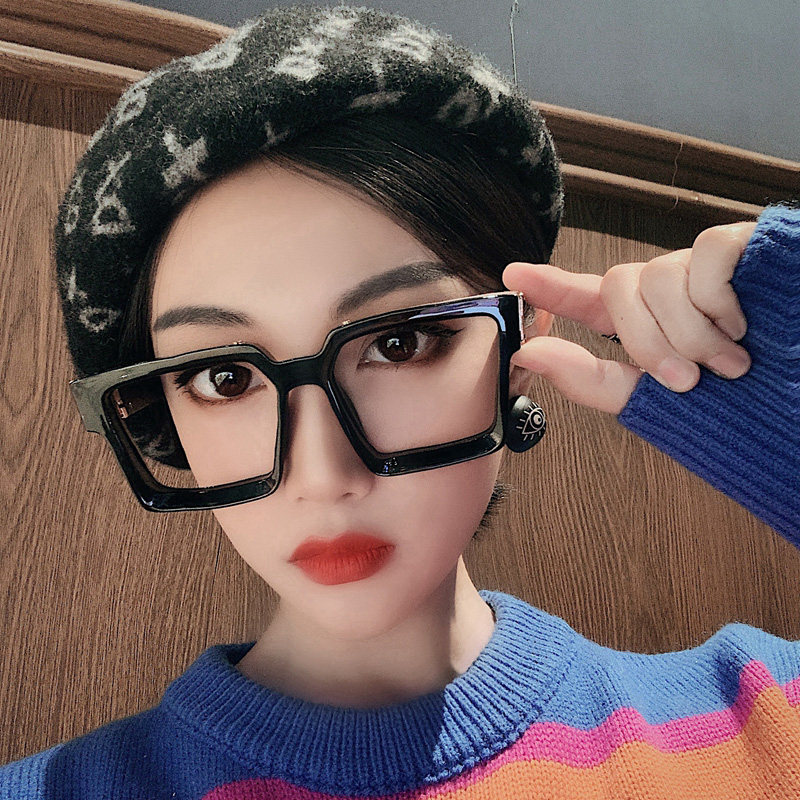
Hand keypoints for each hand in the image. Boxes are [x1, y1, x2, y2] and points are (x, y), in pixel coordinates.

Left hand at [502, 221, 756, 415]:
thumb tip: (525, 353)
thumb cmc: (738, 400)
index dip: (550, 284)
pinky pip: (702, 257)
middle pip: (617, 286)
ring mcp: (703, 265)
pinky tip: (743, 323)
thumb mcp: (653, 400)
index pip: (587, 296)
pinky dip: (716, 302)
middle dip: (644, 340)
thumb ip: (589, 380)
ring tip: (730, 363)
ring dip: (690, 334)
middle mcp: (667, 289)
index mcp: (644, 324)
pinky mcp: (740, 245)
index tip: (512, 274)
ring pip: (658, 276)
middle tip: (685, 381)